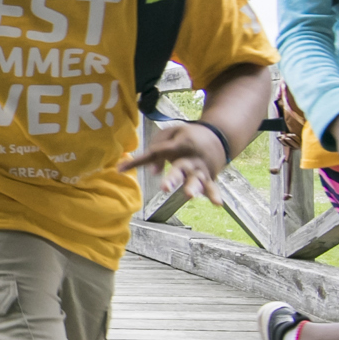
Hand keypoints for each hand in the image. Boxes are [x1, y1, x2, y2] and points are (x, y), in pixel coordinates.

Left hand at [117, 122, 233, 206]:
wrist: (218, 136)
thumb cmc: (186, 136)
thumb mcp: (170, 134)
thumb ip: (158, 149)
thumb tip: (153, 172)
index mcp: (178, 144)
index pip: (155, 153)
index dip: (137, 161)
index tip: (120, 169)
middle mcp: (190, 157)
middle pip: (180, 168)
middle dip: (172, 178)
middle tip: (164, 188)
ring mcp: (200, 168)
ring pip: (196, 179)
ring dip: (193, 187)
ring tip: (190, 195)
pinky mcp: (209, 177)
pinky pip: (211, 187)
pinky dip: (214, 195)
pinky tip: (217, 204)